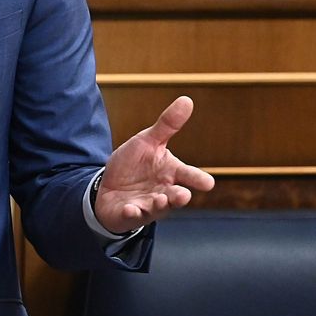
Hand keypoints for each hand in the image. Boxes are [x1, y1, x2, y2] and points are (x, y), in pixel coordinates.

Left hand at [93, 95, 213, 234]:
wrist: (108, 186)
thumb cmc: (134, 164)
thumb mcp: (147, 141)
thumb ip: (167, 125)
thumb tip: (187, 100)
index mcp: (171, 172)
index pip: (188, 175)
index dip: (198, 179)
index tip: (208, 183)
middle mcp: (164, 191)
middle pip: (176, 196)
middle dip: (180, 196)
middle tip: (183, 195)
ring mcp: (148, 205)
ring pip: (157, 208)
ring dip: (158, 204)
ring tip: (158, 199)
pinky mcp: (131, 214)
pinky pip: (133, 215)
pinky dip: (132, 212)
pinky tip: (130, 208)